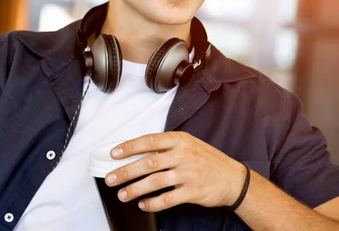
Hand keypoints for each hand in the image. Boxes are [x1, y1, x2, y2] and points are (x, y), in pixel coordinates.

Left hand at [105, 131, 246, 211]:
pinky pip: (168, 199)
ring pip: (155, 182)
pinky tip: (143, 204)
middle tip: (110, 178)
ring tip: (122, 194)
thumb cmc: (207, 160)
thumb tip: (136, 153)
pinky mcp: (193, 192)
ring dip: (135, 189)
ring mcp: (188, 174)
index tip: (114, 154)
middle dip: (126, 172)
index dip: (129, 147)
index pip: (149, 141)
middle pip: (148, 163)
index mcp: (179, 140)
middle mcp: (183, 155)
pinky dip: (153, 203)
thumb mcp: (188, 145)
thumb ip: (166, 148)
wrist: (234, 179)